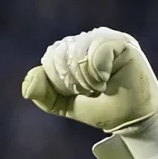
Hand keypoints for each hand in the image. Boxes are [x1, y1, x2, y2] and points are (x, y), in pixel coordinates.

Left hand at [21, 27, 157, 158]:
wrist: (130, 120)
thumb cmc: (100, 109)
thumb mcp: (63, 104)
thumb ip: (42, 94)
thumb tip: (27, 84)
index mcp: (75, 50)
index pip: (50, 57)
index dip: (59, 80)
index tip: (78, 92)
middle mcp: (90, 39)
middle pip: (62, 53)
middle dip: (72, 81)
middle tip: (91, 90)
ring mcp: (106, 38)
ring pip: (78, 52)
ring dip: (85, 79)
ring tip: (99, 86)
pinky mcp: (123, 42)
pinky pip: (97, 49)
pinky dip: (97, 71)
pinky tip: (106, 79)